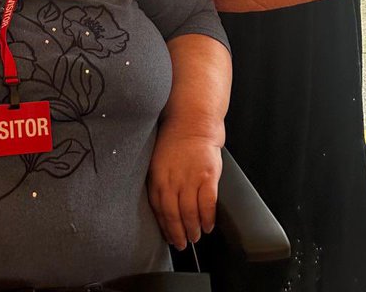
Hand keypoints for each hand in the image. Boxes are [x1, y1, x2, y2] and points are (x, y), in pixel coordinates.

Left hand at [147, 127, 221, 249]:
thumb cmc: (176, 140)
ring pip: (190, 214)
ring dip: (193, 230)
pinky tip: (208, 225)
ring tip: (195, 237)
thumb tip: (160, 206)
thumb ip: (159, 182)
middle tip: (181, 245)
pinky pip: (207, 204)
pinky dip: (208, 218)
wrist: (193, 122)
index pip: (158, 209)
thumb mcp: (157, 160)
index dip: (164, 227)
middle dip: (177, 234)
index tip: (168, 237)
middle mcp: (172, 180)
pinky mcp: (207, 177)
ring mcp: (190, 179)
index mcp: (157, 176)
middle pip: (173, 215)